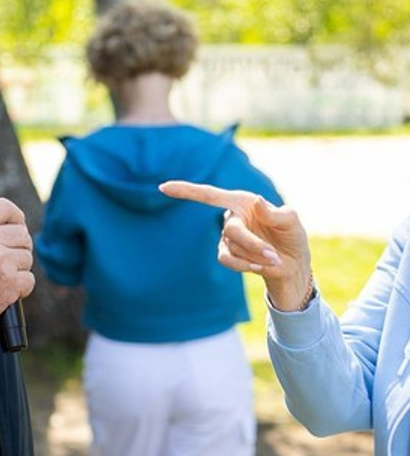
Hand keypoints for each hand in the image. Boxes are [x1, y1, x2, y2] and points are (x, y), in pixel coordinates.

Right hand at [0, 198, 34, 331]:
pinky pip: (29, 279)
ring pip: (27, 257)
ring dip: (19, 268)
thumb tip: (16, 224)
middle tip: (4, 260)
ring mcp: (0, 261)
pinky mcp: (10, 282)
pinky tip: (3, 290)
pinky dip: (21, 287)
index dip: (15, 217)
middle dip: (18, 247)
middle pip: (23, 234)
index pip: (5, 207)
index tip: (15, 226)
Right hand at [159, 181, 313, 310]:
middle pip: (231, 229)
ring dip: (253, 255)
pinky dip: (244, 264)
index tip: (164, 188)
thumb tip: (257, 201)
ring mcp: (227, 237)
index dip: (187, 191)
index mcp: (244, 202)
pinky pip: (227, 259)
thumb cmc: (292, 238)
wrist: (291, 265)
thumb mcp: (292, 223)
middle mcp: (232, 217)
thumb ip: (277, 213)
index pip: (210, 195)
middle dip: (252, 244)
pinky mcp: (227, 254)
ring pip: (230, 246)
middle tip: (273, 255)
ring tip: (273, 260)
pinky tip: (259, 267)